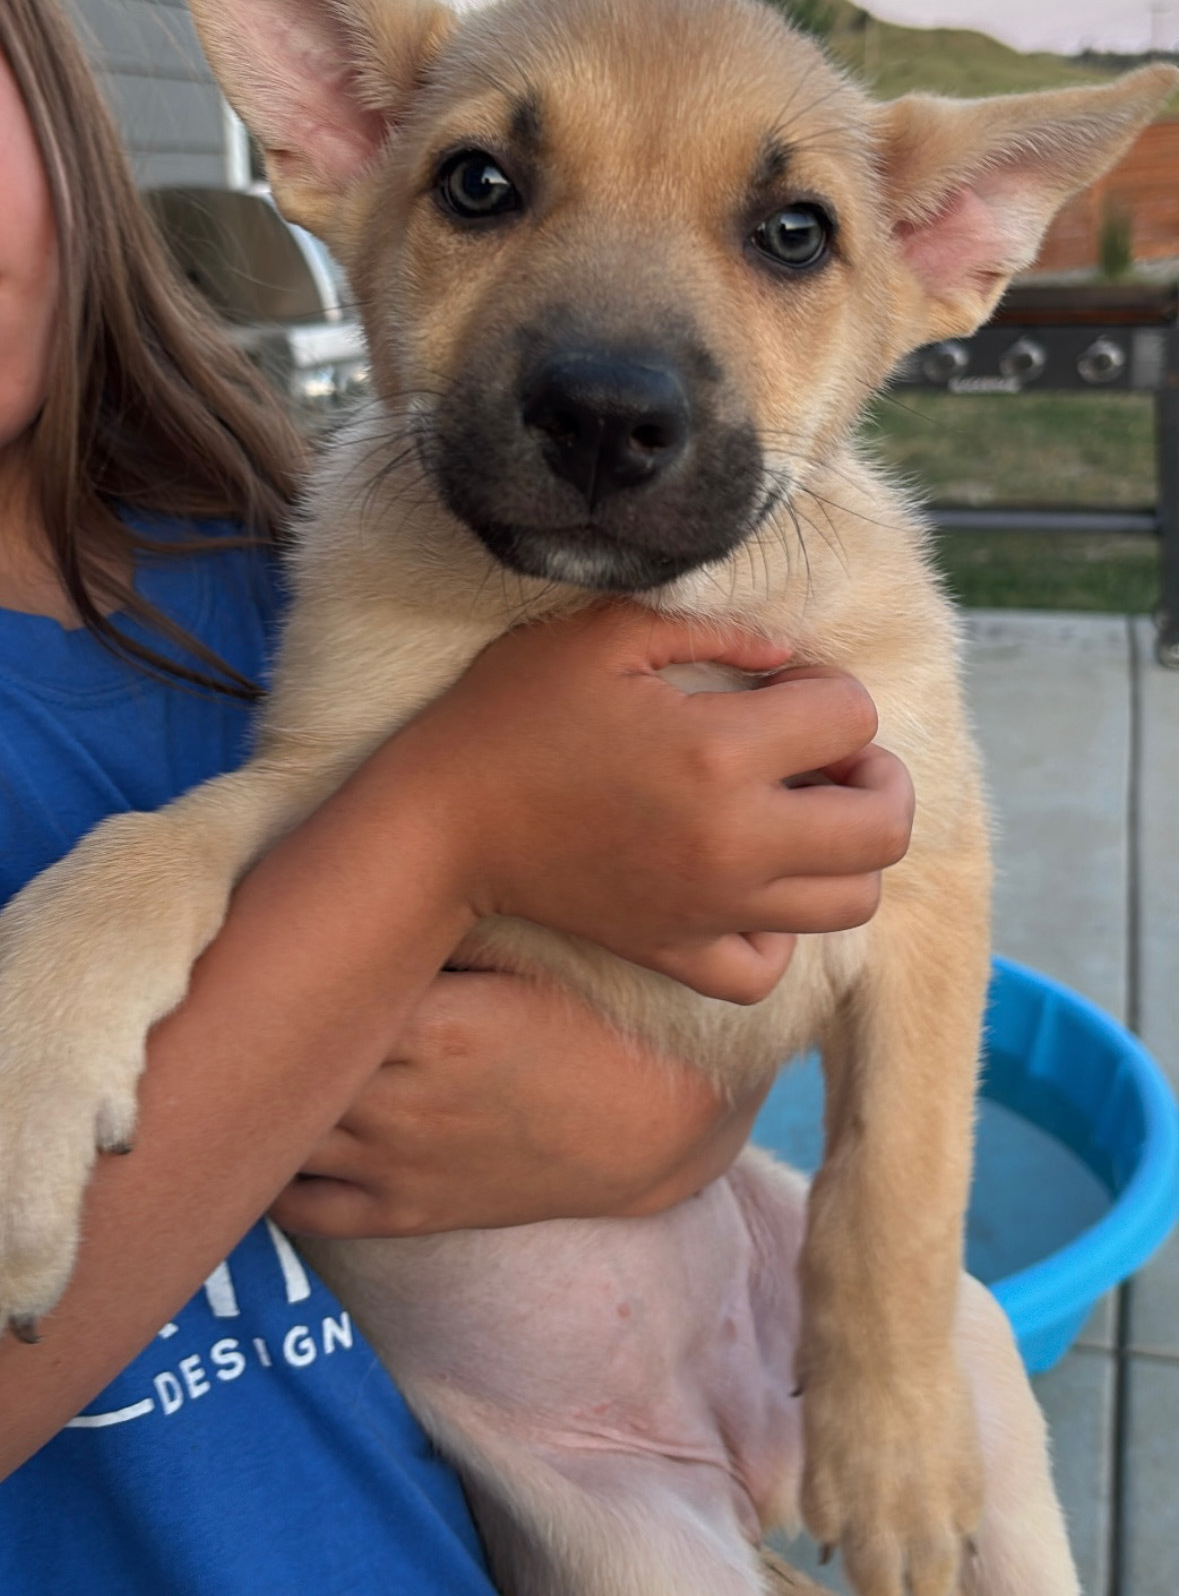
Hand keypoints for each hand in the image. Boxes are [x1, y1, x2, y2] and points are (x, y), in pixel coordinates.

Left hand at [270, 969, 765, 1237]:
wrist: (654, 1121)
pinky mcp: (407, 1212)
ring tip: (236, 1059)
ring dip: (254, 1102)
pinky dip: (270, 1180)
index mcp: (431, 1027)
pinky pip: (305, 1212)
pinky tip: (263, 1136)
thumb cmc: (596, 1018)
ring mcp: (396, 1166)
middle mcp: (399, 1103)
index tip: (262, 931)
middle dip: (255, 1030)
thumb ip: (452, 921)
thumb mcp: (532, 950)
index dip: (279, 962)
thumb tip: (378, 878)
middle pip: (284, 1066)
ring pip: (281, 1140)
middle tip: (230, 990)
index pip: (315, 994)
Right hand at [400, 602, 912, 1005]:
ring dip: (849, 851)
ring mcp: (711, 908)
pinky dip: (782, 932)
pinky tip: (754, 886)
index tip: (782, 684)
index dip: (831, 687)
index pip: (853, 717)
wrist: (440, 824)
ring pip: (854, 903)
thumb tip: (787, 652)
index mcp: (720, 752)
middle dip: (877, 775)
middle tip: (827, 751)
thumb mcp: (603, 634)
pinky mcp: (677, 951)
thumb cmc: (513, 714)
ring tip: (802, 812)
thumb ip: (712, 628)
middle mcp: (735, 841)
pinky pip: (770, 967)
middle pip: (885, 826)